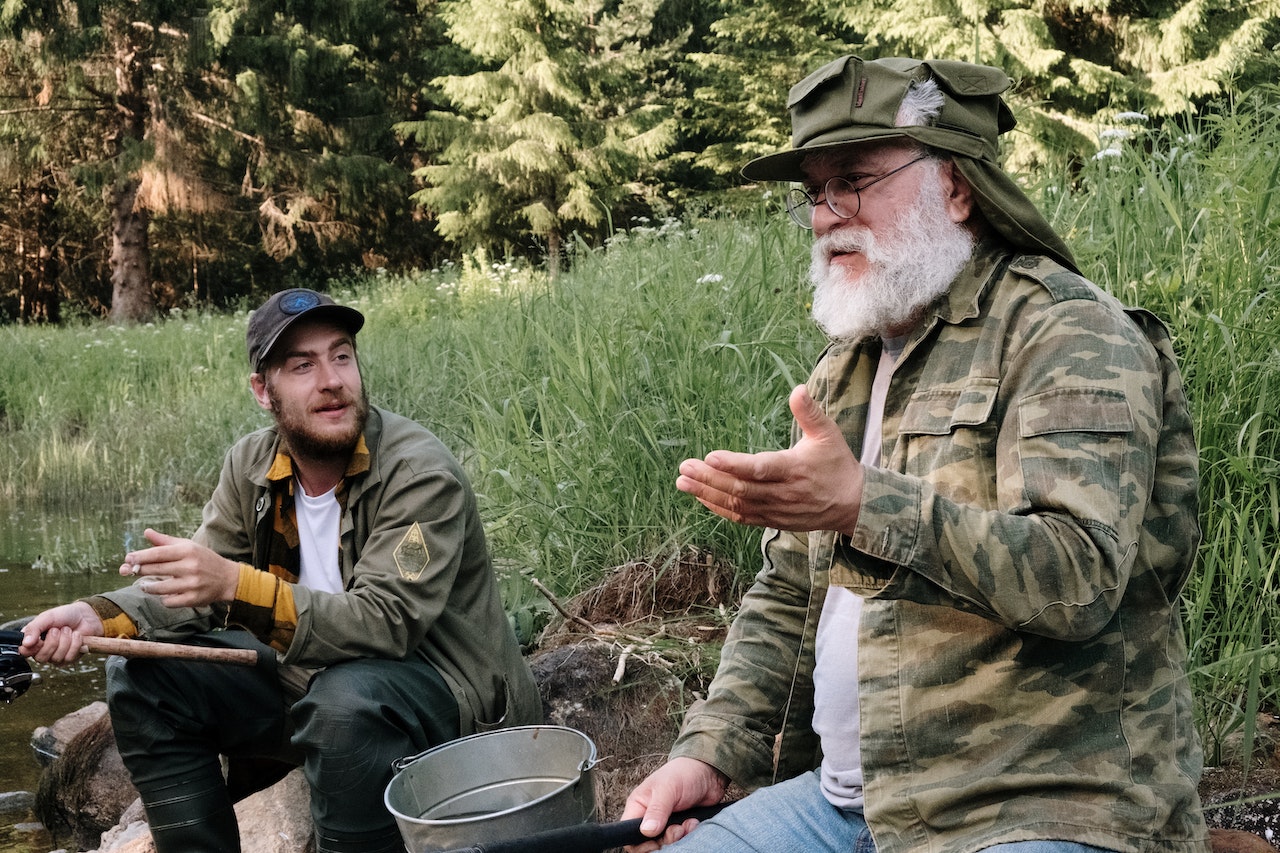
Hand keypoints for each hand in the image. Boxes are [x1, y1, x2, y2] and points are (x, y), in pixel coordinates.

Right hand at [20, 602, 103, 664]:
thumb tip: (25, 643)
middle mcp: (42, 650)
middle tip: (58, 630)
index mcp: (33, 640)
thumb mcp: (47, 617)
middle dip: (53, 642)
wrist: (86, 616)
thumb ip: (34, 628)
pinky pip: (69, 657)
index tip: (40, 639)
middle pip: (41, 658)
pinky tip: (76, 636)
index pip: (24, 652)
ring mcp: (56, 656)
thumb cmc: (65, 615)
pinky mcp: (69, 658)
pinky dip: (75, 644)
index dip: (32, 648)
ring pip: (56, 658)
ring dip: (66, 641)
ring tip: (68, 630)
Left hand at [120, 528, 239, 607]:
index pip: (159, 554)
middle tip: (128, 571)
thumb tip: (146, 532)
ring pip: (160, 588)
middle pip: (157, 570)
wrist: (228, 578)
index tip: (127, 558)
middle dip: (139, 570)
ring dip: (147, 587)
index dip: (140, 557)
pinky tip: (164, 594)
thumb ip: (165, 541)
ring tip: (144, 585)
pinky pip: (169, 601)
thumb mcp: (188, 546)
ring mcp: (192, 584)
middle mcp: (190, 567)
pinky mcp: (193, 599)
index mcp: (188, 551)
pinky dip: (163, 598)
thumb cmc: (204, 560)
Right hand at [621, 757, 726, 851]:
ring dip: (678, 837)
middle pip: (648, 843)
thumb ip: (656, 810)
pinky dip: (688, 836)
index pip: (628, 834)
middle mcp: (649, 817)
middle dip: (664, 841)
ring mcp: (664, 824)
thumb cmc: (683, 774)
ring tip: (687, 823)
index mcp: (638, 806)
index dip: (639, 843)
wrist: (708, 773)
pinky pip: (680, 842)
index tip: (655, 841)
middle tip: (677, 829)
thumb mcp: (668, 789)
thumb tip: (646, 831)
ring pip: (665, 844)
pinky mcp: (679, 827)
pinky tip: (693, 823)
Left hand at [676, 385, 864, 534]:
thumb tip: (798, 388)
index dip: (734, 464)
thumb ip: (810, 413)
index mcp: (795, 469)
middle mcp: (783, 493)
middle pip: (741, 489)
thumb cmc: (837, 465)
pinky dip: (719, 508)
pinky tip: (701, 497)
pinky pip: (741, 517)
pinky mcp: (772, 521)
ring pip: (737, 505)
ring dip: (708, 494)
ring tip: (682, 482)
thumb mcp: (828, 435)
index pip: (760, 468)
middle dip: (710, 479)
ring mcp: (776, 510)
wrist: (853, 505)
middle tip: (684, 468)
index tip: (710, 456)